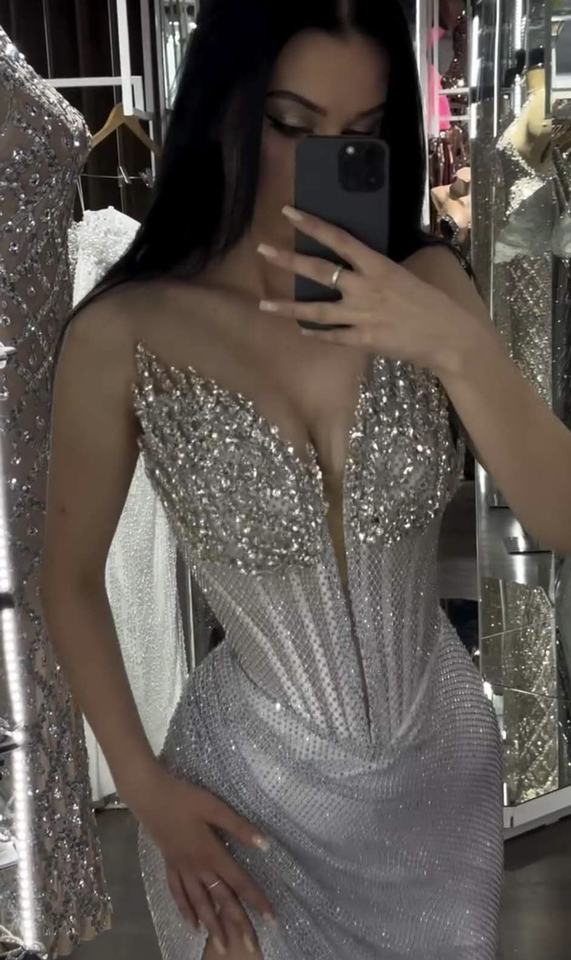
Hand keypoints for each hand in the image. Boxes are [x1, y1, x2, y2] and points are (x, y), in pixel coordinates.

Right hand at [132, 762, 276, 954]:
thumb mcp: (214, 806)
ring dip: (212, 925)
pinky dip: (185, 910)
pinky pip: (178, 893)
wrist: (148, 795)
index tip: (271, 919)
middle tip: (251, 946)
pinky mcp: (169, 864)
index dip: (256, 900)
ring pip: (199, 903)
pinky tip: (192, 925)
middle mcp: (197, 867)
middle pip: (221, 899)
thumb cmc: (184, 798)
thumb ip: (239, 827)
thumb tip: (265, 845)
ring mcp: (181, 868)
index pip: (239, 882)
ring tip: (222, 946)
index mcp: (211, 853)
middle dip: (238, 924)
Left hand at [257, 205, 469, 375]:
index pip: (339, 239)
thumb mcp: (405, 276)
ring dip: (288, 307)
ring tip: (264, 304)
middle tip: (263, 250)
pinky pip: (332, 336)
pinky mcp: (363, 341)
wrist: (449, 337)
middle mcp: (366, 288)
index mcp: (378, 266)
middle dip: (288, 260)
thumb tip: (360, 266)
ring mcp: (362, 316)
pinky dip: (316, 334)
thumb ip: (378, 272)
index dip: (312, 225)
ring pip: (316, 310)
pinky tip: (301, 331)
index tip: (289, 213)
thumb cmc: (431, 304)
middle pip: (320, 271)